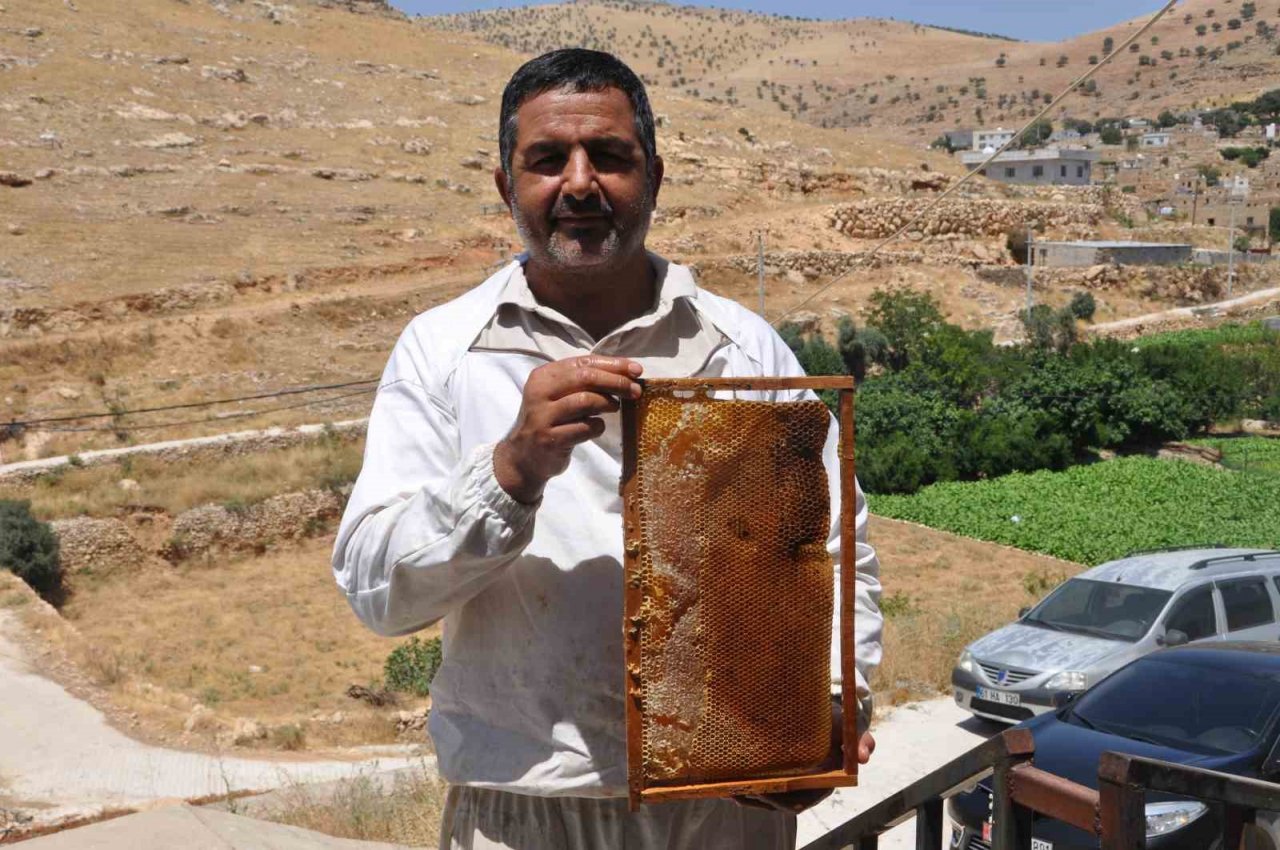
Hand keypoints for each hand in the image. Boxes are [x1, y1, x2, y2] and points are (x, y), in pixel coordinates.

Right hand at [494, 355, 642, 502]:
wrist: (524, 457)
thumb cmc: (551, 420)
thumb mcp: (560, 395)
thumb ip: (585, 382)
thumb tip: (627, 373)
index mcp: (544, 375)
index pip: (583, 361)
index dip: (613, 364)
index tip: (637, 370)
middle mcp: (540, 392)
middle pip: (586, 377)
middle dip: (616, 382)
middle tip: (635, 390)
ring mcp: (543, 416)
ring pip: (585, 400)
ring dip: (607, 403)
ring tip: (615, 408)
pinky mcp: (550, 439)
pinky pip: (584, 428)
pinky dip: (598, 426)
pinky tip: (597, 427)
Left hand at [735, 704, 875, 814]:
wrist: (826, 716)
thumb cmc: (836, 723)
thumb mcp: (849, 727)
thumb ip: (860, 739)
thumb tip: (865, 755)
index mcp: (824, 782)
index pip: (803, 798)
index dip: (783, 798)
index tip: (764, 790)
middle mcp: (807, 788)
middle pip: (780, 803)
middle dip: (759, 799)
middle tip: (739, 789)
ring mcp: (791, 785)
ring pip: (768, 799)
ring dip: (747, 797)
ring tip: (727, 788)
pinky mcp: (778, 778)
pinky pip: (760, 790)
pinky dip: (744, 789)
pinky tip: (727, 783)